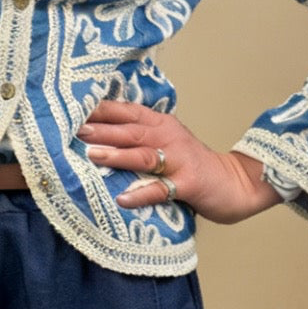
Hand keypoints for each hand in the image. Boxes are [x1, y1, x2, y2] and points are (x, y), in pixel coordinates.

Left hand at [77, 99, 280, 223]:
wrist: (234, 182)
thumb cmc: (192, 164)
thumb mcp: (167, 141)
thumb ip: (139, 136)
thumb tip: (95, 135)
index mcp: (161, 123)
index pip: (127, 111)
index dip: (100, 110)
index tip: (72, 109)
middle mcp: (169, 136)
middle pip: (131, 130)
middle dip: (102, 129)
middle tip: (75, 130)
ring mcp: (179, 160)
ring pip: (143, 155)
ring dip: (117, 155)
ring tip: (92, 156)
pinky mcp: (188, 184)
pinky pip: (161, 188)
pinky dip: (141, 194)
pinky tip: (122, 199)